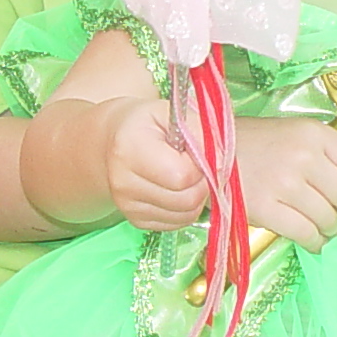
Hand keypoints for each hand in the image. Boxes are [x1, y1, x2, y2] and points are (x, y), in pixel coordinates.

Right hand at [99, 97, 209, 230]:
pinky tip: (178, 188)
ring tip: (188, 174)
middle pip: (186, 200)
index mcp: (130, 149)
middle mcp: (123, 183)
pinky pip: (177, 223)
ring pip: (186, 215)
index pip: (182, 175)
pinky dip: (187, 208)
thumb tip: (221, 162)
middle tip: (199, 165)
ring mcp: (128, 206)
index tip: (198, 150)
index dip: (201, 164)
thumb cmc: (148, 123)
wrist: (115, 139)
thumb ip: (200, 132)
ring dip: (198, 196)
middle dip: (203, 183)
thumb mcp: (172, 113)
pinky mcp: (136, 221)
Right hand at [234, 117, 336, 250]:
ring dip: (333, 231)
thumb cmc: (258, 143)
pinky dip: (315, 242)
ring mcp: (285, 185)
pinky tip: (315, 241)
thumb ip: (327, 152)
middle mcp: (304, 157)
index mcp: (315, 134)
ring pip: (328, 219)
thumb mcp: (297, 132)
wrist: (211, 150)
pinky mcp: (266, 209)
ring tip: (330, 231)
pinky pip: (305, 233)